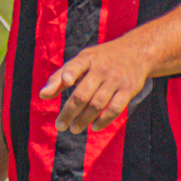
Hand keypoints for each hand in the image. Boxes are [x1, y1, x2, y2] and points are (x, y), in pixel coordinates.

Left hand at [40, 34, 154, 134]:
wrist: (137, 52)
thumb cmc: (102, 59)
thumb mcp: (82, 61)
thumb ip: (60, 77)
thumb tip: (42, 95)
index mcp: (87, 59)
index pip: (77, 65)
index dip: (71, 73)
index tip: (66, 81)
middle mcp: (102, 68)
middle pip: (83, 94)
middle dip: (69, 112)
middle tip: (60, 126)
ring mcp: (116, 79)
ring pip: (97, 104)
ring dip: (84, 119)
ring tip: (74, 129)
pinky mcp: (129, 89)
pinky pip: (115, 109)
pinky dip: (104, 120)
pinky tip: (94, 127)